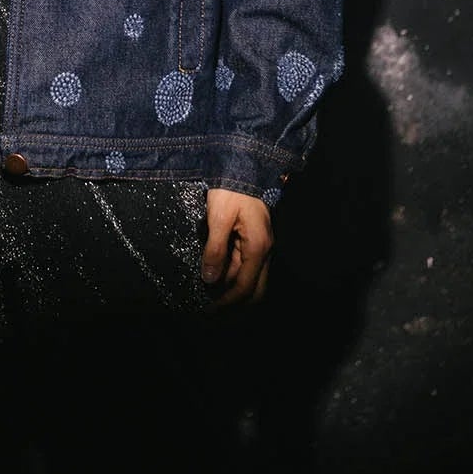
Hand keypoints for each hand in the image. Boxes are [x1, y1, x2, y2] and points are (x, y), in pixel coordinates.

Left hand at [200, 186, 272, 308]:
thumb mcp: (219, 218)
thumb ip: (215, 249)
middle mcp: (263, 248)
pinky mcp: (254, 235)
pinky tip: (216, 273)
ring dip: (231, 287)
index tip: (208, 311)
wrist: (243, 163)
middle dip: (235, 302)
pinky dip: (231, 272)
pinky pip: (244, 262)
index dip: (227, 302)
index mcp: (257, 247)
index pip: (244, 286)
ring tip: (208, 294)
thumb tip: (210, 279)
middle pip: (254, 288)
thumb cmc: (231, 188)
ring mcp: (260, 242)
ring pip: (249, 275)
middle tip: (212, 311)